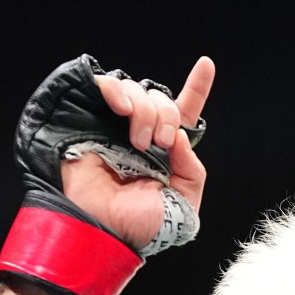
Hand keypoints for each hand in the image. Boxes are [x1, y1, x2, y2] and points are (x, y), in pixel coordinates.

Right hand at [61, 58, 216, 253]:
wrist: (103, 230)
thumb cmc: (140, 225)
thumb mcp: (183, 204)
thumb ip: (192, 171)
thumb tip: (181, 136)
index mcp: (165, 151)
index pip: (183, 112)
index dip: (196, 87)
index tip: (206, 65)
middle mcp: (139, 132)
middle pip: (161, 99)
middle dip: (167, 117)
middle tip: (160, 144)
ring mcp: (113, 124)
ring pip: (137, 90)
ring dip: (144, 111)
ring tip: (138, 143)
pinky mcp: (87, 118)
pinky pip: (106, 85)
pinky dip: (117, 90)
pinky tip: (120, 109)